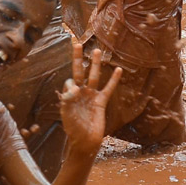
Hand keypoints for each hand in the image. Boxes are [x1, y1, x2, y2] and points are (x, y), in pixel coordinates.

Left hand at [59, 39, 121, 155]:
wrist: (85, 141)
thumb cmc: (73, 129)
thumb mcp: (67, 114)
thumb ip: (68, 100)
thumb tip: (73, 86)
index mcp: (70, 95)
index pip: (69, 81)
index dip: (71, 84)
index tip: (75, 91)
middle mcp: (80, 93)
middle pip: (79, 71)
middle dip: (78, 58)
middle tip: (77, 43)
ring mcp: (91, 96)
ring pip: (94, 76)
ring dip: (95, 64)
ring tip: (97, 50)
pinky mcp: (101, 102)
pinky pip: (108, 88)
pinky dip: (113, 80)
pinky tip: (118, 69)